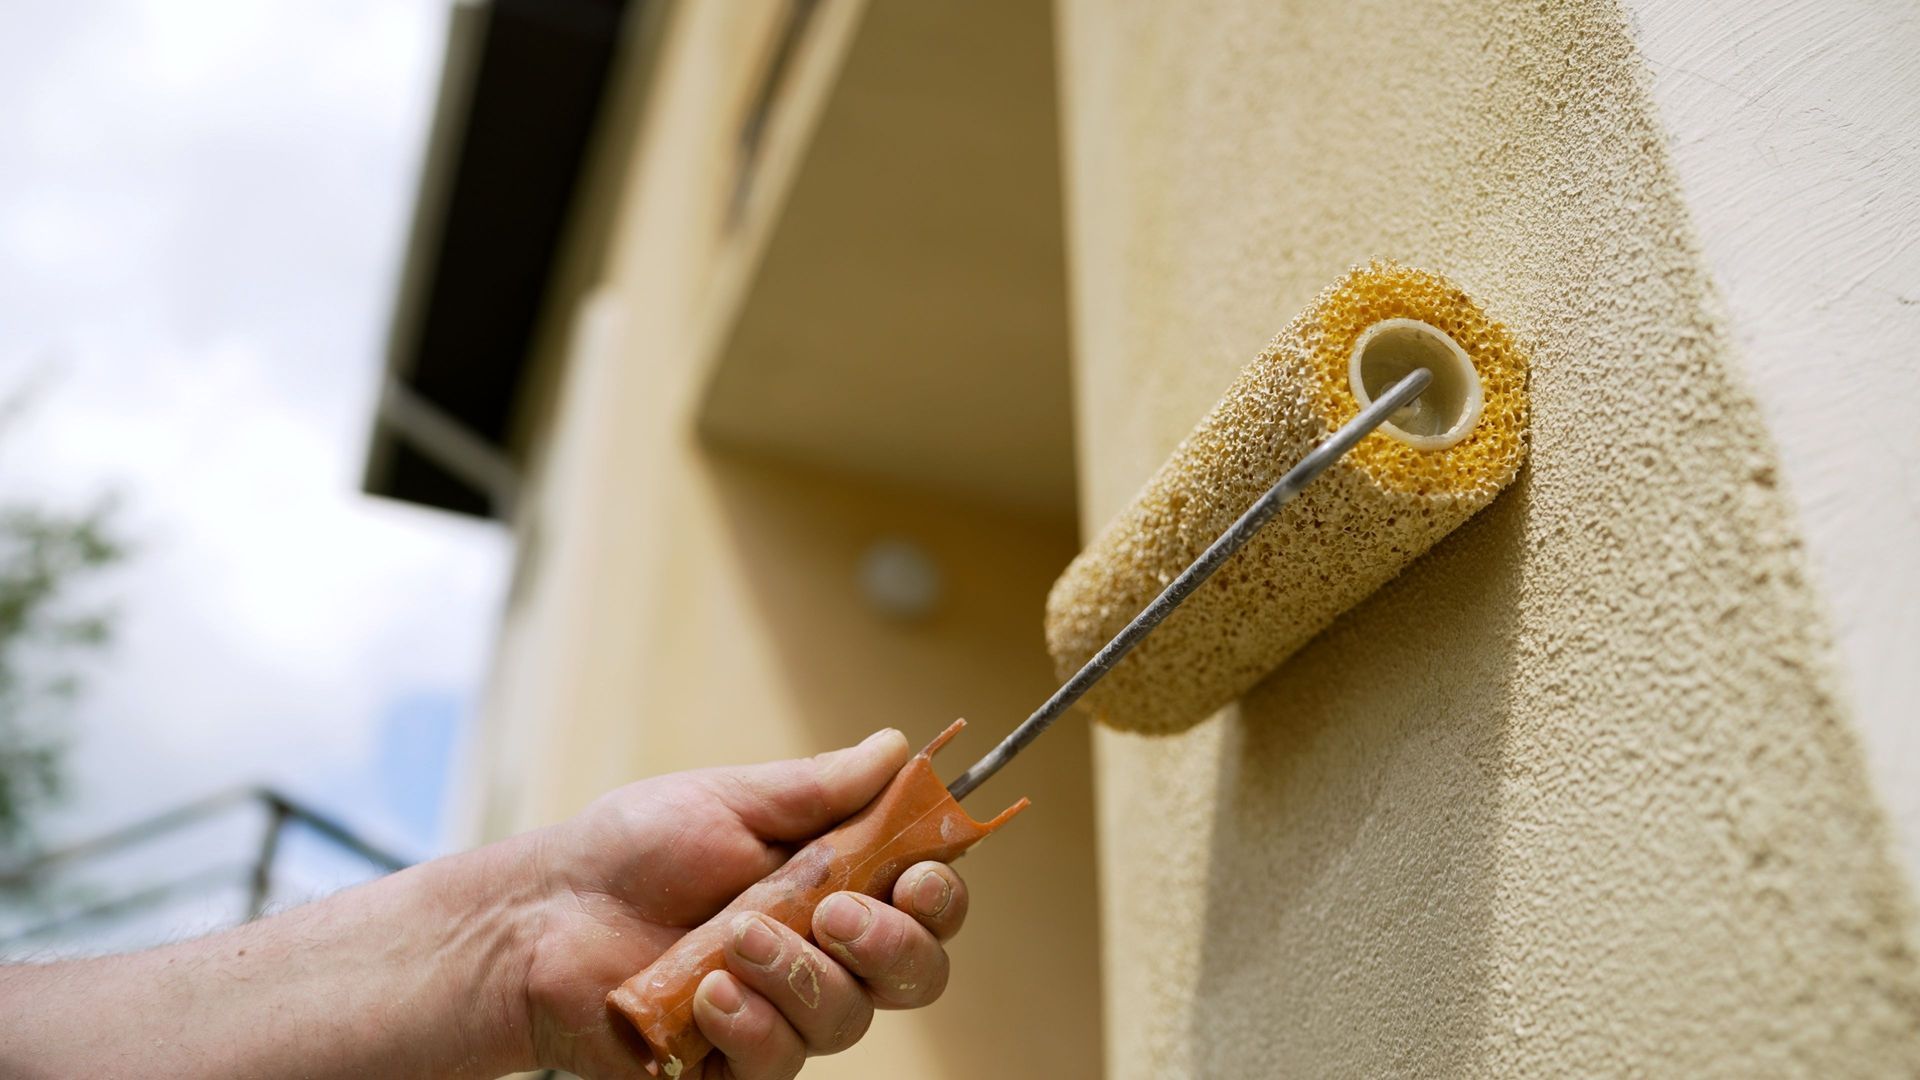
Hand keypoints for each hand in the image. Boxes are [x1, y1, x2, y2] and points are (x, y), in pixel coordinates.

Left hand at [515, 729, 969, 1078]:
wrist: (544, 914)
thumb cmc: (633, 850)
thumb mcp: (728, 801)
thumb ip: (818, 788)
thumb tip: (898, 746)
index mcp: (836, 885)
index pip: (925, 903)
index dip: (940, 895)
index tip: (916, 874)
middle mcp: (824, 955)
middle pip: (915, 974)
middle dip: (888, 944)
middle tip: (832, 913)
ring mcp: (783, 1014)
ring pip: (847, 1019)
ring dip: (798, 975)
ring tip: (733, 938)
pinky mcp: (735, 1065)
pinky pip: (778, 1061)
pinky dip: (750, 1024)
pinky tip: (709, 994)